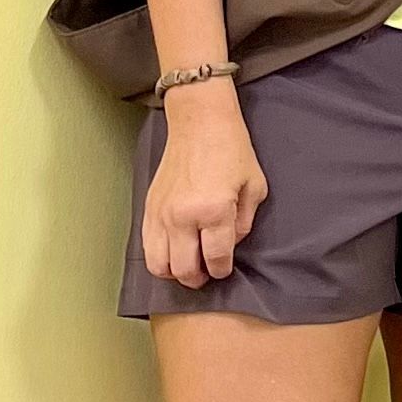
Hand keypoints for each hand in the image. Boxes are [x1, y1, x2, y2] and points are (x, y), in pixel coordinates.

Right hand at [142, 86, 267, 286]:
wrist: (199, 123)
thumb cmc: (231, 150)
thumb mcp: (254, 186)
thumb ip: (244, 223)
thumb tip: (230, 245)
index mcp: (214, 210)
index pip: (216, 259)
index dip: (223, 270)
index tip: (224, 268)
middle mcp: (183, 216)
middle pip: (185, 270)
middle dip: (199, 278)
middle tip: (207, 273)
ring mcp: (162, 214)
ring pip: (159, 265)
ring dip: (176, 272)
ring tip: (189, 264)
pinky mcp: (148, 208)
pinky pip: (147, 247)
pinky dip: (159, 258)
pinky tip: (173, 251)